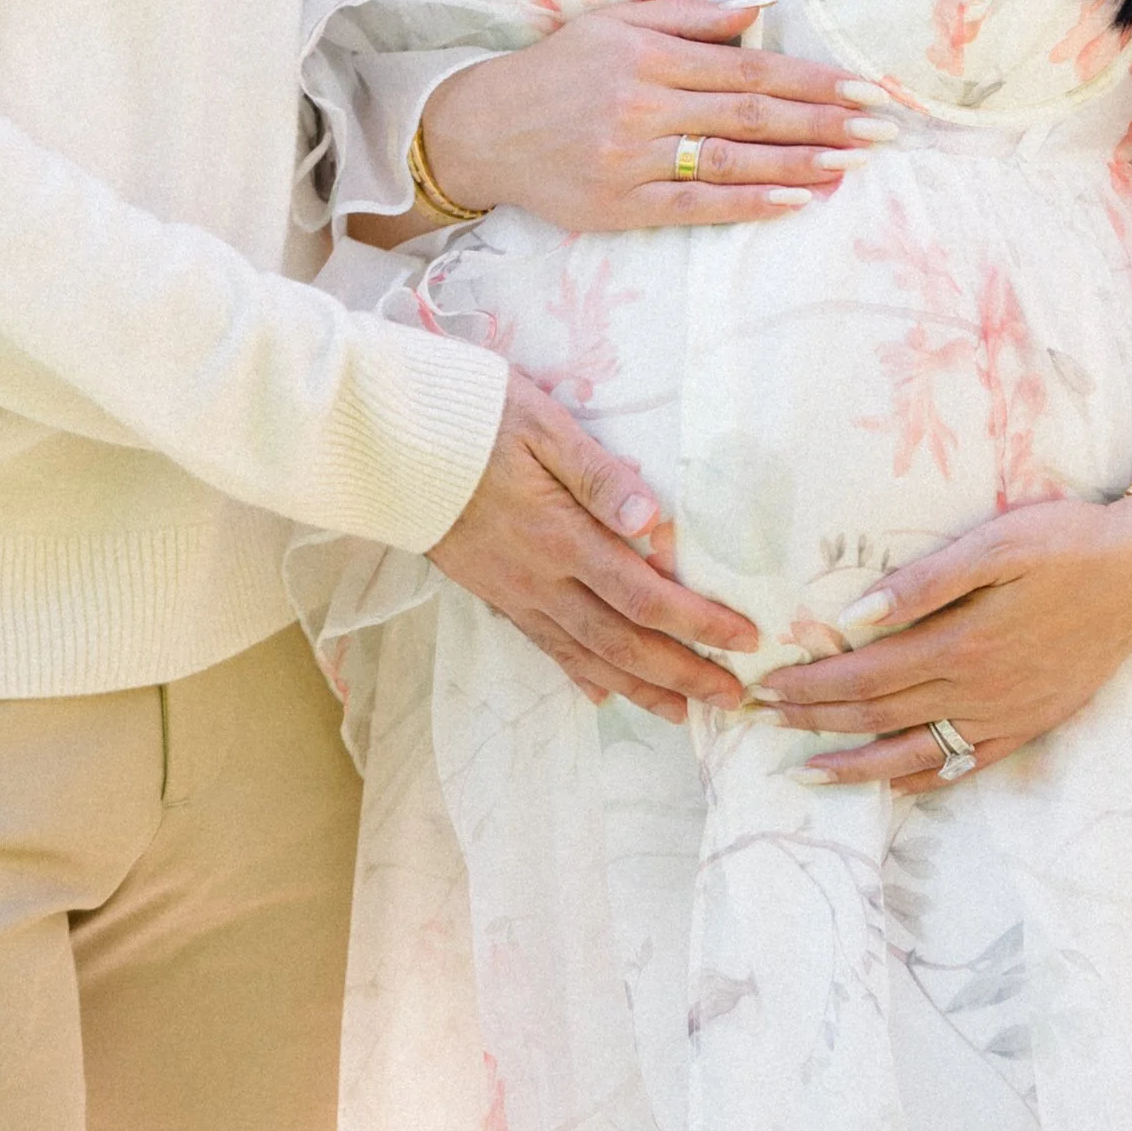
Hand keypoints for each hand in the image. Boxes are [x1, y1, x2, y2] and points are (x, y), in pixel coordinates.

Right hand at [420, 0, 899, 236]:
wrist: (485, 129)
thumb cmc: (559, 70)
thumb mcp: (615, 23)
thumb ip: (689, 15)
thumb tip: (761, 10)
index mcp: (647, 55)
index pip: (747, 68)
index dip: (811, 81)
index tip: (864, 89)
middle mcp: (642, 105)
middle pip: (750, 115)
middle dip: (823, 122)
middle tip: (881, 131)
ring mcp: (630, 159)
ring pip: (730, 161)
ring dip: (799, 164)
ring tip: (853, 166)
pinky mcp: (618, 205)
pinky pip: (693, 206)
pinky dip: (747, 205)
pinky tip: (794, 202)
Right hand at [429, 370, 758, 721]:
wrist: (387, 441)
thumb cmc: (469, 416)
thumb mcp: (539, 423)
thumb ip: (597, 474)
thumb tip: (653, 518)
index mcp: (559, 538)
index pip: (643, 595)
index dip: (698, 623)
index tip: (745, 638)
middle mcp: (540, 580)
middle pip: (622, 643)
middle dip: (682, 674)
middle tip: (732, 697)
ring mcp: (514, 594)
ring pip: (586, 657)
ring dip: (638, 690)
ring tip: (683, 714)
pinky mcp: (493, 593)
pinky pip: (543, 646)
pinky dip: (578, 674)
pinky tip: (599, 693)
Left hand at [754, 492, 1131, 783]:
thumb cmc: (1064, 544)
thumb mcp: (993, 545)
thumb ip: (922, 583)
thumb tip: (853, 618)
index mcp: (962, 642)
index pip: (864, 675)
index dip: (811, 685)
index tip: (765, 686)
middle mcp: (978, 691)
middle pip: (879, 715)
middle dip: (815, 721)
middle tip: (762, 722)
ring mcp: (1006, 715)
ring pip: (915, 753)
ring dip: (855, 765)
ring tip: (806, 774)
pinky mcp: (1030, 725)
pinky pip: (967, 765)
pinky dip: (924, 778)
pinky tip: (894, 784)